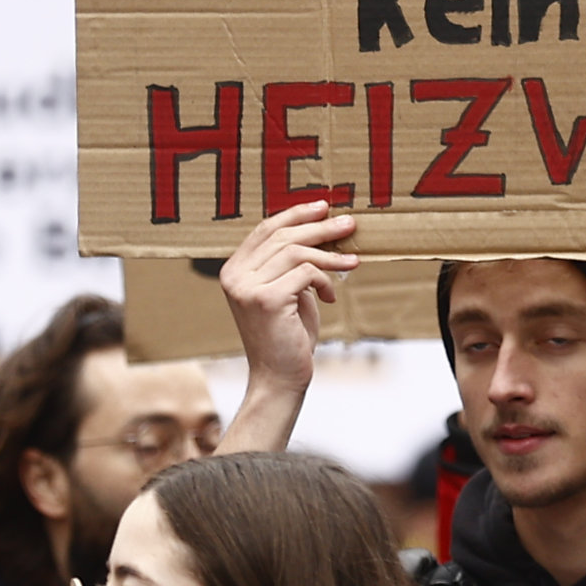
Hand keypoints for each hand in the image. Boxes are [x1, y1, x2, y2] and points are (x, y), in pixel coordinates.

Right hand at [217, 201, 358, 394]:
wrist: (279, 378)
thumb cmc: (287, 336)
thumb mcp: (288, 292)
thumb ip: (291, 265)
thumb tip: (321, 230)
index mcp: (234, 270)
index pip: (265, 229)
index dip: (295, 215)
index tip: (323, 206)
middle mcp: (234, 276)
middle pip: (282, 236)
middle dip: (319, 227)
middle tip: (349, 224)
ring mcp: (247, 288)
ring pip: (295, 252)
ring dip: (329, 255)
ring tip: (352, 262)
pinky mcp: (266, 300)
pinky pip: (305, 273)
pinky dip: (324, 280)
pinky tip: (330, 298)